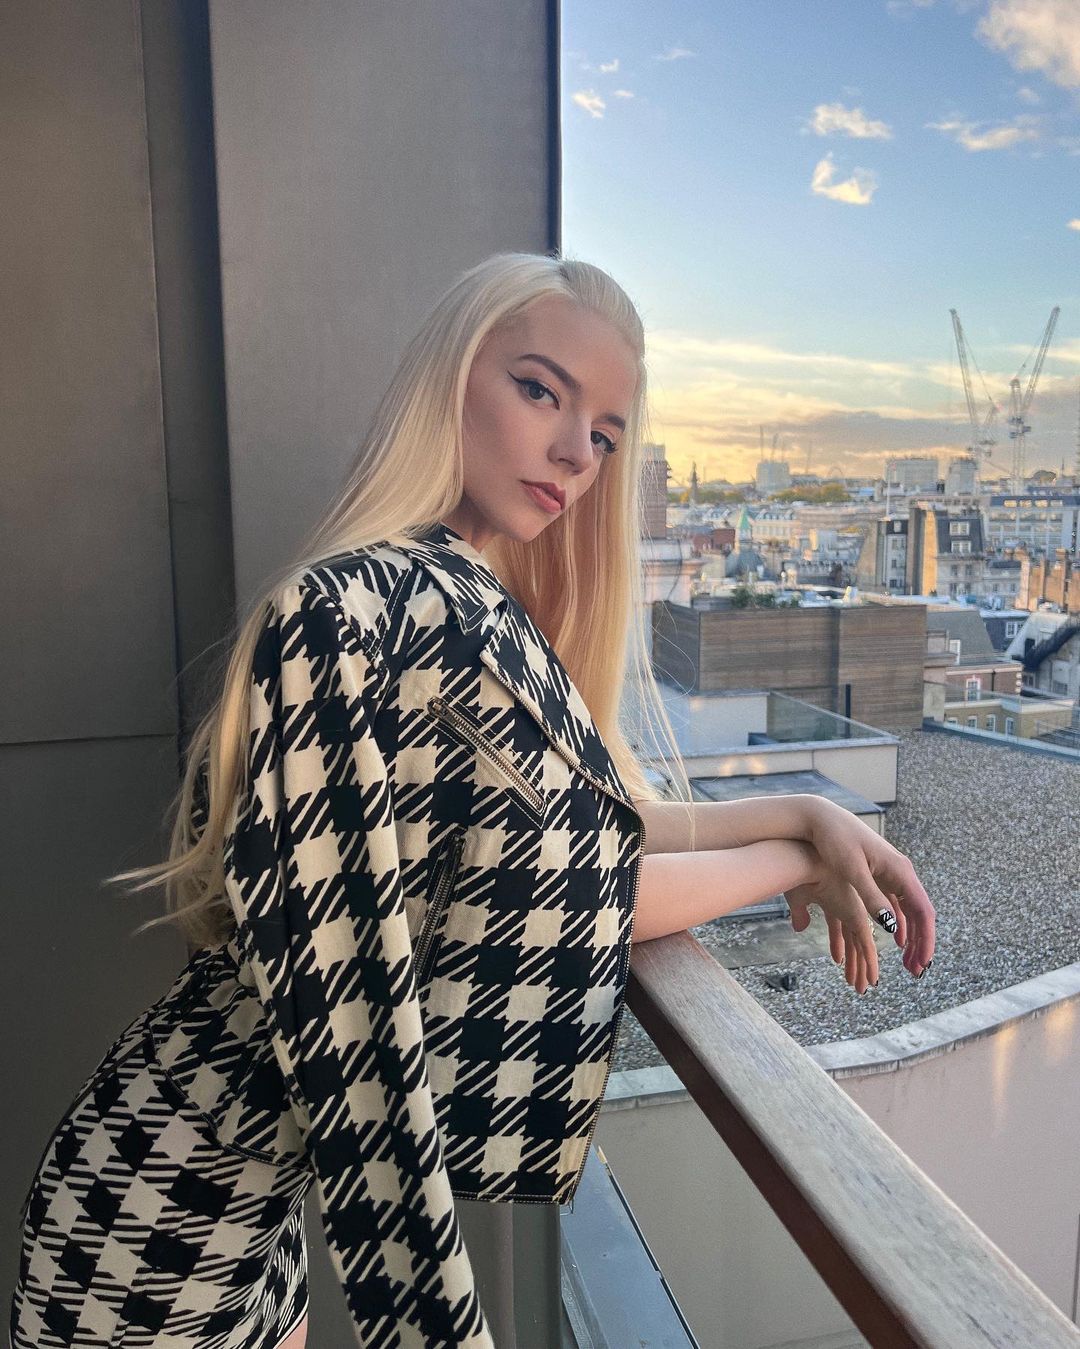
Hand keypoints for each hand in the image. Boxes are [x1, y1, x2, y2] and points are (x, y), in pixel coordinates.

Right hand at [784, 871, 881, 992]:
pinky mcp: (857, 918)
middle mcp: (847, 907)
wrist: (804, 860)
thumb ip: (800, 914)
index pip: (841, 930)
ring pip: (862, 947)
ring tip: (861, 987)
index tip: (840, 961)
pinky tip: (871, 980)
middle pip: (854, 940)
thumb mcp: (797, 899)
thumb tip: (800, 928)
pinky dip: (869, 964)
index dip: (841, 947)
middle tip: (856, 981)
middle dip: (855, 962)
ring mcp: (853, 913)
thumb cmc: (797, 873)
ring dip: (862, 968)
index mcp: (835, 901)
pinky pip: (867, 946)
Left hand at [797, 798, 935, 980]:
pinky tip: (894, 941)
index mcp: (899, 871)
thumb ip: (872, 898)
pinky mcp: (878, 874)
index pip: (923, 912)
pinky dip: (897, 924)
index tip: (921, 964)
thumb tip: (892, 928)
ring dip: (910, 937)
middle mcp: (900, 872)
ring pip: (908, 911)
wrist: (819, 818)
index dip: (925, 940)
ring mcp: (890, 873)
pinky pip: (895, 904)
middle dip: (920, 943)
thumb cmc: (834, 841)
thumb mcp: (852, 872)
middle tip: (915, 972)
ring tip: (908, 962)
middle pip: (919, 914)